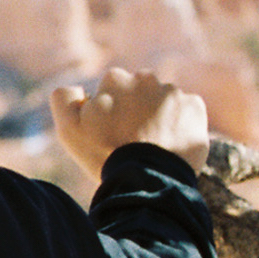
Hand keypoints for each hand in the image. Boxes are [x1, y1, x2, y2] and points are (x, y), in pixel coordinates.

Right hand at [52, 65, 211, 176]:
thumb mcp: (69, 129)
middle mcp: (146, 78)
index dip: (108, 111)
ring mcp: (173, 92)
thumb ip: (63, 98)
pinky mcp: (195, 107)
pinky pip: (186, 111)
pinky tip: (170, 143)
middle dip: (135, 108)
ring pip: (162, 101)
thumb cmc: (105, 154)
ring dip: (158, 116)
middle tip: (131, 139)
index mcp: (115, 78)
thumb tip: (78, 88)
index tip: (110, 132)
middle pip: (138, 91)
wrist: (148, 179)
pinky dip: (180, 124)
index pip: (110, 89)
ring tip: (153, 145)